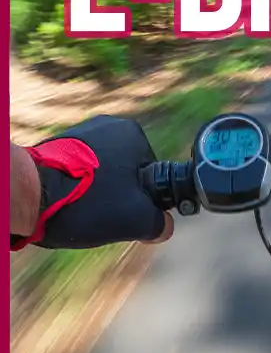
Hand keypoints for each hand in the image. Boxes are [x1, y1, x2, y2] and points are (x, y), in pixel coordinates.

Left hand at [16, 116, 173, 249]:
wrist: (26, 195)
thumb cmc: (86, 201)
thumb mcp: (138, 220)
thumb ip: (161, 223)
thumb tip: (163, 227)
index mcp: (133, 134)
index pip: (153, 174)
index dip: (145, 199)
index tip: (130, 213)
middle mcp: (108, 125)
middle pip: (127, 173)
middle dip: (119, 196)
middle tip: (106, 214)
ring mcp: (79, 133)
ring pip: (103, 174)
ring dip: (98, 193)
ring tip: (83, 209)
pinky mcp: (57, 145)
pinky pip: (80, 172)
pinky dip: (78, 189)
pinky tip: (68, 202)